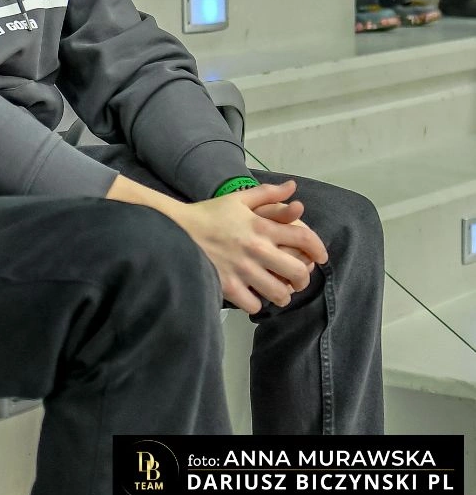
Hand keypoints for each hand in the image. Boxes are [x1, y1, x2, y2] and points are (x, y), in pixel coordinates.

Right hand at [168, 181, 327, 313]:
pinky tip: (252, 296)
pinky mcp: (228, 286)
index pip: (305, 239)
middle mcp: (257, 249)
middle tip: (296, 279)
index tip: (320, 257)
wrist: (174, 229)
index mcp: (262, 227)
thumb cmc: (208, 214)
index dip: (319, 250)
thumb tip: (293, 188)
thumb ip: (267, 194)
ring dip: (282, 295)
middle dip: (302, 278)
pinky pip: (255, 306)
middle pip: (298, 273)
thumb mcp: (237, 199)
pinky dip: (256, 304)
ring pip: (280, 294)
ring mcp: (243, 270)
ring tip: (277, 292)